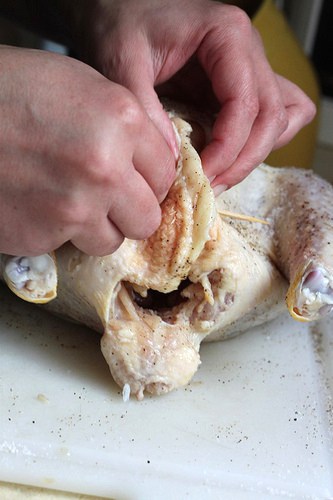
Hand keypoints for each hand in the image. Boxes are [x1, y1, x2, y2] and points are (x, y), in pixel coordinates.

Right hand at [0, 46, 174, 255]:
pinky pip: (71, 246)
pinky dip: (61, 232)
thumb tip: (156, 156)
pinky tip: (41, 205)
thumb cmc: (11, 90)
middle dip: (131, 209)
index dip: (151, 177)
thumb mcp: (80, 83)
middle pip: (148, 218)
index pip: (167, 173)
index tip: (137, 178)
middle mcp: (105, 171)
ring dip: (98, 226)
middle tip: (110, 197)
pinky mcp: (43, 237)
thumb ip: (127, 123)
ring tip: (72, 201)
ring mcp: (74, 209)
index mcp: (120, 122)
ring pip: (113, 241)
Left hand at [77, 0, 315, 187]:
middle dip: (242, 160)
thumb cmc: (122, 25)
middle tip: (208, 187)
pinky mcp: (239, 89)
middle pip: (270, 117)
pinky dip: (255, 144)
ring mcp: (248, 71)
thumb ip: (145, 108)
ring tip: (216, 179)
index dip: (228, 148)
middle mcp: (248, 52)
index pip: (246, 103)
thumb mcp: (122, 61)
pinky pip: (270, 120)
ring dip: (251, 156)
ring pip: (277, 122)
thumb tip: (172, 162)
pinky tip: (226, 158)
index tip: (201, 176)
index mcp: (227, 37)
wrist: (121, 10)